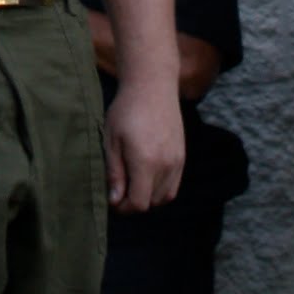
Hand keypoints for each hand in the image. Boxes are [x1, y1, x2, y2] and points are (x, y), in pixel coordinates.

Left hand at [105, 70, 184, 213]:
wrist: (152, 85)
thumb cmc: (126, 110)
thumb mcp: (111, 140)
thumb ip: (114, 173)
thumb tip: (115, 201)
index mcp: (145, 162)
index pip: (139, 203)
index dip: (124, 208)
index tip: (113, 199)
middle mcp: (165, 165)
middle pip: (151, 203)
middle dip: (134, 203)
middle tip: (119, 191)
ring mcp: (177, 161)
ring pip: (164, 197)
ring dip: (148, 197)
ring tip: (132, 182)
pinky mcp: (182, 156)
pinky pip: (173, 185)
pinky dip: (160, 189)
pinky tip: (147, 176)